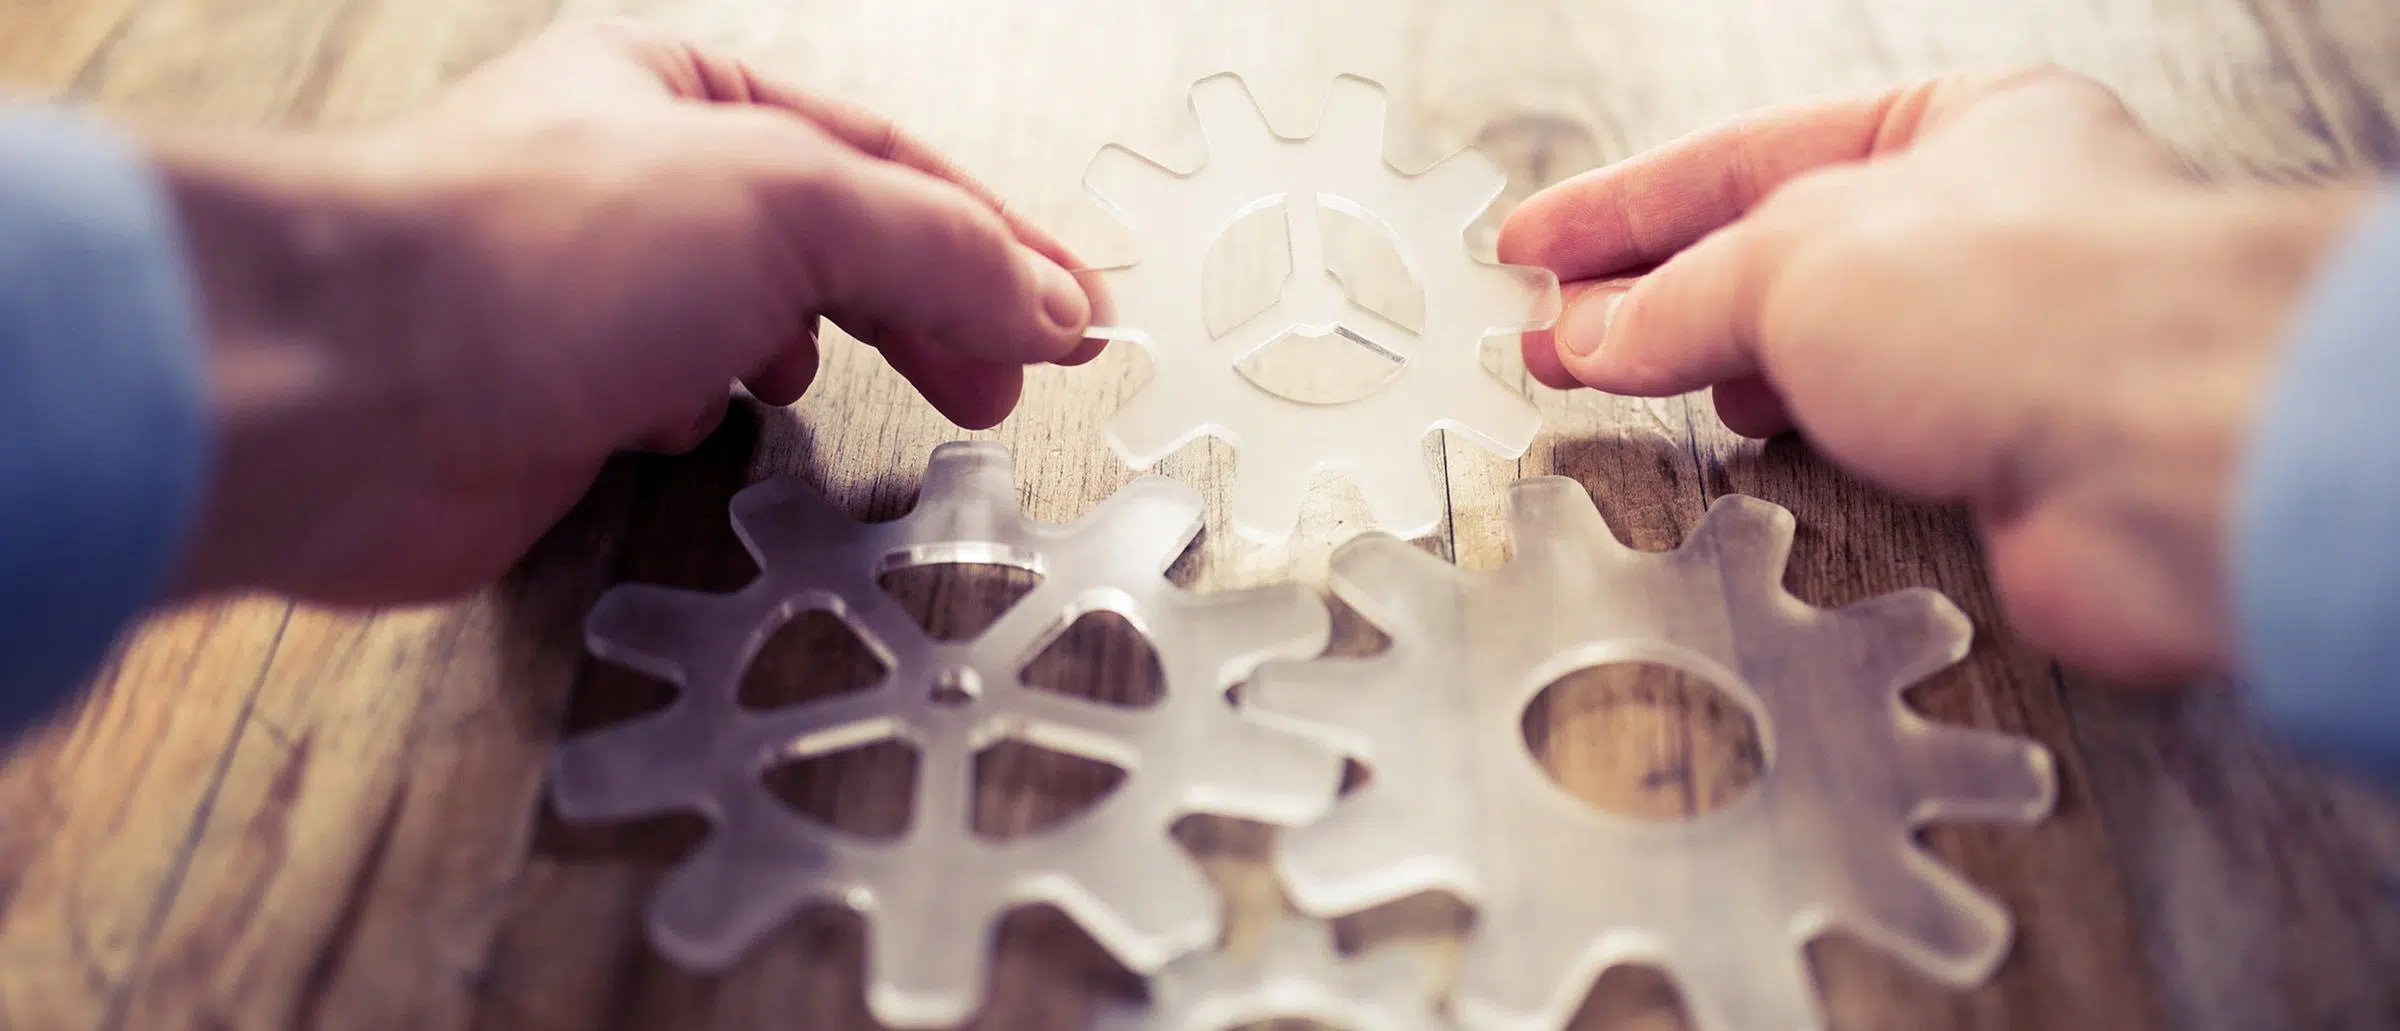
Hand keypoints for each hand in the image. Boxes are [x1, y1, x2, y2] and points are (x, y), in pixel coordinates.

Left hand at [157, 20, 1097, 606]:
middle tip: (1020, 379)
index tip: (1079, 312)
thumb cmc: (524, 253)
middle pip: (840, 246)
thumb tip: (1049, 303)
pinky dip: (717, 423)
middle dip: (940, 309)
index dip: (998, 238)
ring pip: (765, 327)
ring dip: (835, 359)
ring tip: (906, 399)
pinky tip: (714, 427)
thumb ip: (936, 247)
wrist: (345, 391)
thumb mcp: (785, 200)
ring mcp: (598, 298)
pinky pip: (686, 409)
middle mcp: (639, 186)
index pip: (888, 164)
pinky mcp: (561, 405)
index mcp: (683, 93)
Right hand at [1497, 67, 2370, 684]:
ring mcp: (1993, 347)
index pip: (1743, 161)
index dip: (1620, 206)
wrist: (2174, 457)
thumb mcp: (1794, 261)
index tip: (1530, 245)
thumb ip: (1677, 299)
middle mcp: (1983, 230)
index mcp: (1958, 130)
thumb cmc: (2039, 304)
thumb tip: (1589, 332)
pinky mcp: (1997, 456)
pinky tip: (1734, 439)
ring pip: (1816, 349)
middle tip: (1541, 330)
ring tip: (1609, 380)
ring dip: (1708, 367)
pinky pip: (1857, 435)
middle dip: (1646, 293)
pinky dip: (1781, 435)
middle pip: (1774, 256)